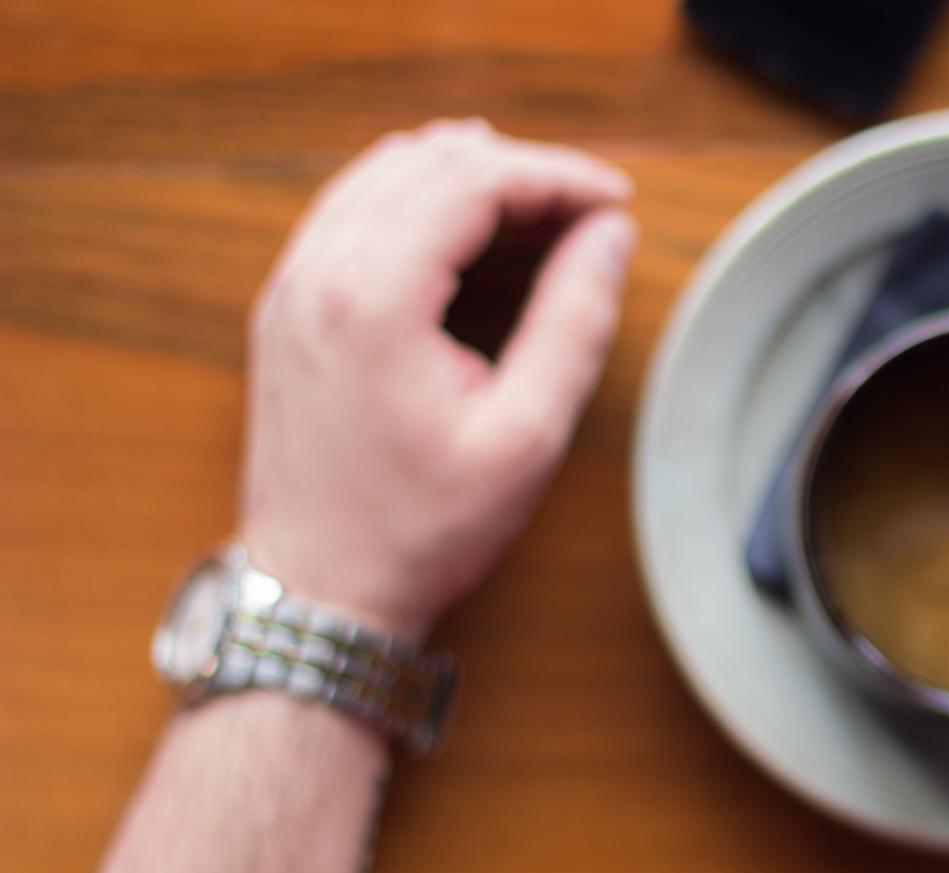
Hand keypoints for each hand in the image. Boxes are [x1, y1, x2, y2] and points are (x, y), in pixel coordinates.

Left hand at [239, 119, 634, 640]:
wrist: (320, 590)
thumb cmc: (422, 529)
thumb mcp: (527, 435)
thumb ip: (574, 320)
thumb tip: (608, 235)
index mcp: (372, 297)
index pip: (471, 180)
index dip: (555, 175)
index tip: (616, 200)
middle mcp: (317, 273)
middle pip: (427, 161)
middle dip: (518, 169)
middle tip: (588, 210)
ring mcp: (291, 287)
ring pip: (382, 173)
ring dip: (466, 175)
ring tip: (539, 213)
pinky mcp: (286, 308)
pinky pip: (350, 208)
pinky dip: (417, 198)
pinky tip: (466, 231)